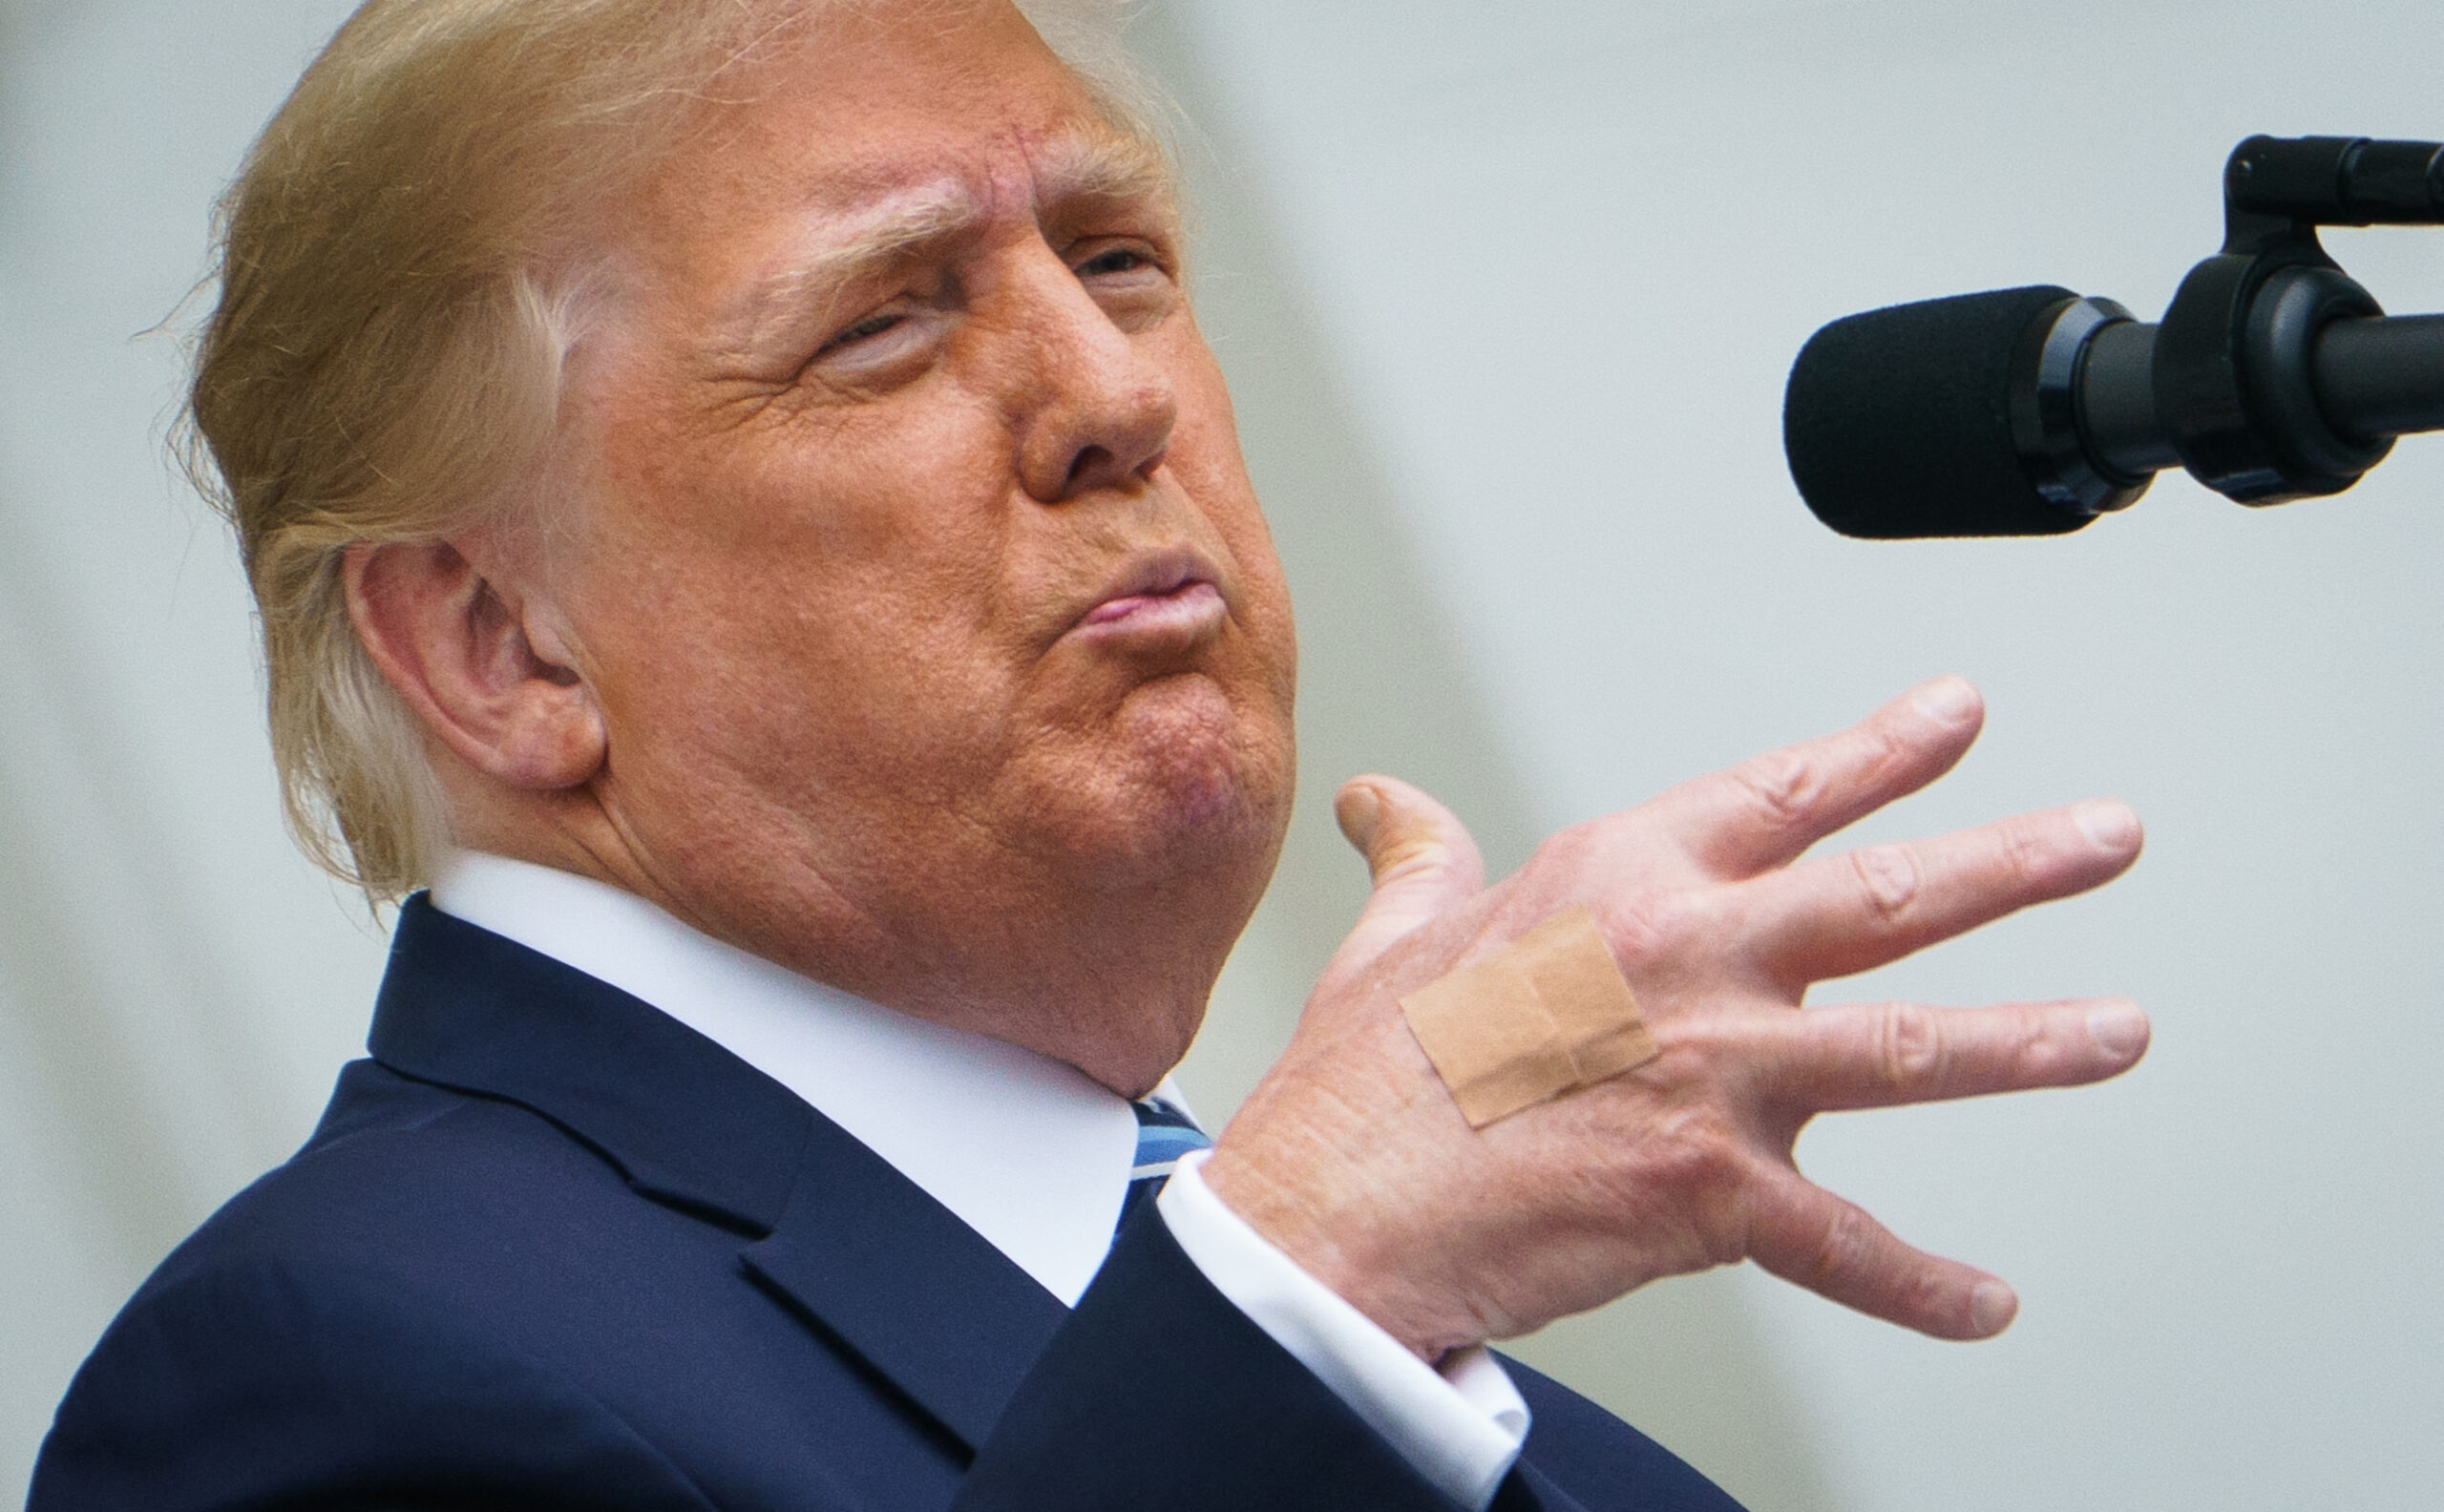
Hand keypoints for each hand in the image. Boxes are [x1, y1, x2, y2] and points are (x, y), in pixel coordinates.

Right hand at [1202, 677, 2147, 1361]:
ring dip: (2031, 1042)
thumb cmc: (1365, 1078)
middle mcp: (1689, 958)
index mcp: (1619, 881)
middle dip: (2017, 860)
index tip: (1960, 712)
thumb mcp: (1397, 934)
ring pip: (1911, 1051)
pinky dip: (1922, 1284)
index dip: (1882, 747)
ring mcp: (1714, 1073)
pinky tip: (1983, 1300)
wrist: (1337, 1208)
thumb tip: (1385, 804)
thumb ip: (1420, 855)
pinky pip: (1848, 1246)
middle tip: (2108, 835)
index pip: (1781, 793)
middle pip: (1887, 897)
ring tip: (2118, 1031)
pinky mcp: (1715, 1193)